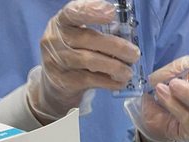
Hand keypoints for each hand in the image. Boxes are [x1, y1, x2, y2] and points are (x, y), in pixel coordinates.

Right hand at [26, 0, 139, 122]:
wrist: (54, 83)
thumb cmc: (72, 53)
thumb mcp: (77, 37)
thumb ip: (95, 32)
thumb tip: (127, 35)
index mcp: (62, 22)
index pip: (73, 12)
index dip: (92, 11)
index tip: (111, 13)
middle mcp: (56, 39)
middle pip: (88, 39)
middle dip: (115, 46)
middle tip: (134, 54)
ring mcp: (58, 61)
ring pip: (90, 61)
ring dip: (114, 66)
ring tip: (129, 72)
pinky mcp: (65, 81)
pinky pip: (90, 80)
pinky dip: (108, 82)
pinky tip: (119, 82)